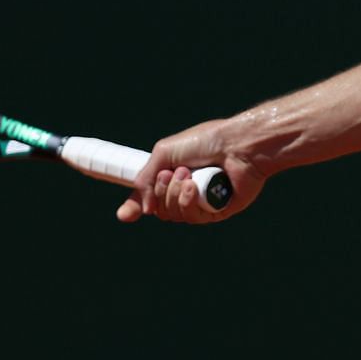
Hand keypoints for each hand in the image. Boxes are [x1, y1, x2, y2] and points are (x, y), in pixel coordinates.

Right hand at [117, 117, 267, 223]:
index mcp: (173, 176)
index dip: (135, 207)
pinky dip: (188, 202)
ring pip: (173, 214)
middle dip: (160, 191)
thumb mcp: (164, 153)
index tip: (124, 215)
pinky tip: (195, 187)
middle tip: (174, 171)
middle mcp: (185, 191)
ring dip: (175, 194)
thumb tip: (144, 210)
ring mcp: (202, 202)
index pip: (149, 197)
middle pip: (159, 208)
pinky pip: (193, 217)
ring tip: (188, 175)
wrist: (236, 145)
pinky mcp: (217, 211)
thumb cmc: (204, 142)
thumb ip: (145, 180)